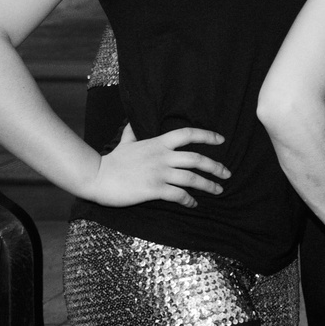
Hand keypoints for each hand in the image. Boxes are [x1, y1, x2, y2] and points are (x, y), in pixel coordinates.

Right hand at [80, 124, 227, 207]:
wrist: (96, 177)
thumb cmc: (112, 161)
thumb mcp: (125, 143)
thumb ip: (132, 132)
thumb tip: (131, 122)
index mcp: (158, 143)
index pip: (187, 134)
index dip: (207, 135)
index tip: (221, 140)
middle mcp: (162, 157)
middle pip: (196, 159)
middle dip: (215, 166)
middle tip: (227, 173)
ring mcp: (159, 173)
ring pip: (191, 178)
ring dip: (208, 185)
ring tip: (218, 190)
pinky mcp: (153, 189)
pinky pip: (178, 195)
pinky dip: (189, 200)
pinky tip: (193, 204)